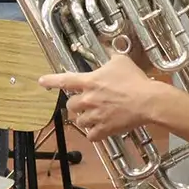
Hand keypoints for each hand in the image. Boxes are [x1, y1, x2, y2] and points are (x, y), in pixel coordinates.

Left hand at [40, 54, 161, 141]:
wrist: (147, 101)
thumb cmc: (135, 80)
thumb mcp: (121, 61)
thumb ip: (109, 57)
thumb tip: (107, 52)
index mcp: (89, 81)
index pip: (64, 80)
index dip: (51, 81)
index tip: (41, 82)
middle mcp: (88, 99)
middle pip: (71, 105)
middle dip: (78, 104)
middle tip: (89, 103)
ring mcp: (94, 116)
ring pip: (80, 121)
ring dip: (86, 119)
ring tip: (98, 115)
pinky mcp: (103, 129)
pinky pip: (91, 136)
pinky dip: (95, 133)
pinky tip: (102, 129)